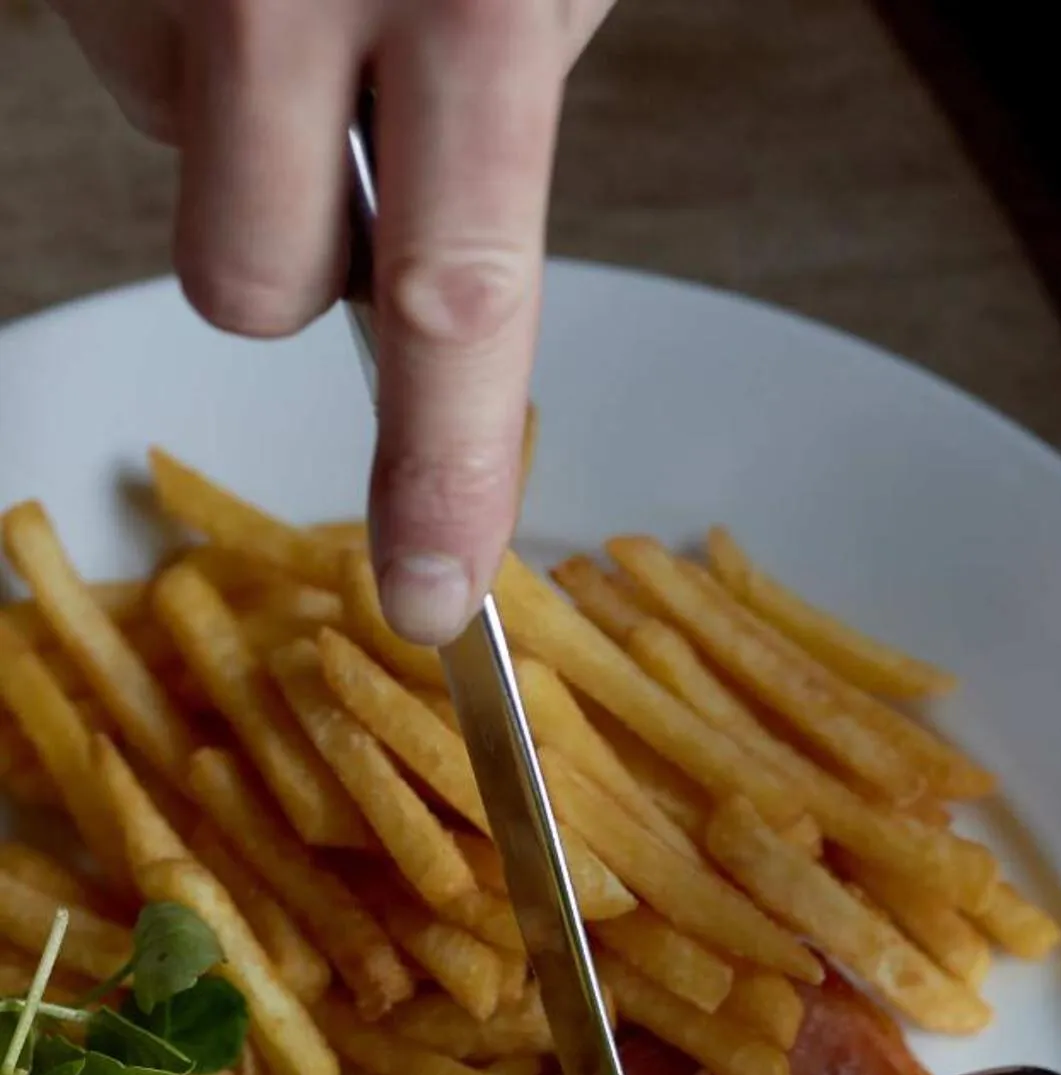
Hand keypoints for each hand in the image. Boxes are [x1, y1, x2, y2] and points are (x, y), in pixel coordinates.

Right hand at [54, 0, 617, 642]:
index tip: (432, 599)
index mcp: (471, 4)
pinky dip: (187, 31)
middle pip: (254, 287)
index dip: (441, 473)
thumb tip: (444, 279)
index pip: (457, 306)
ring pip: (185, 174)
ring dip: (242, 131)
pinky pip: (132, 63)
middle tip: (359, 138)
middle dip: (298, 262)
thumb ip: (498, 113)